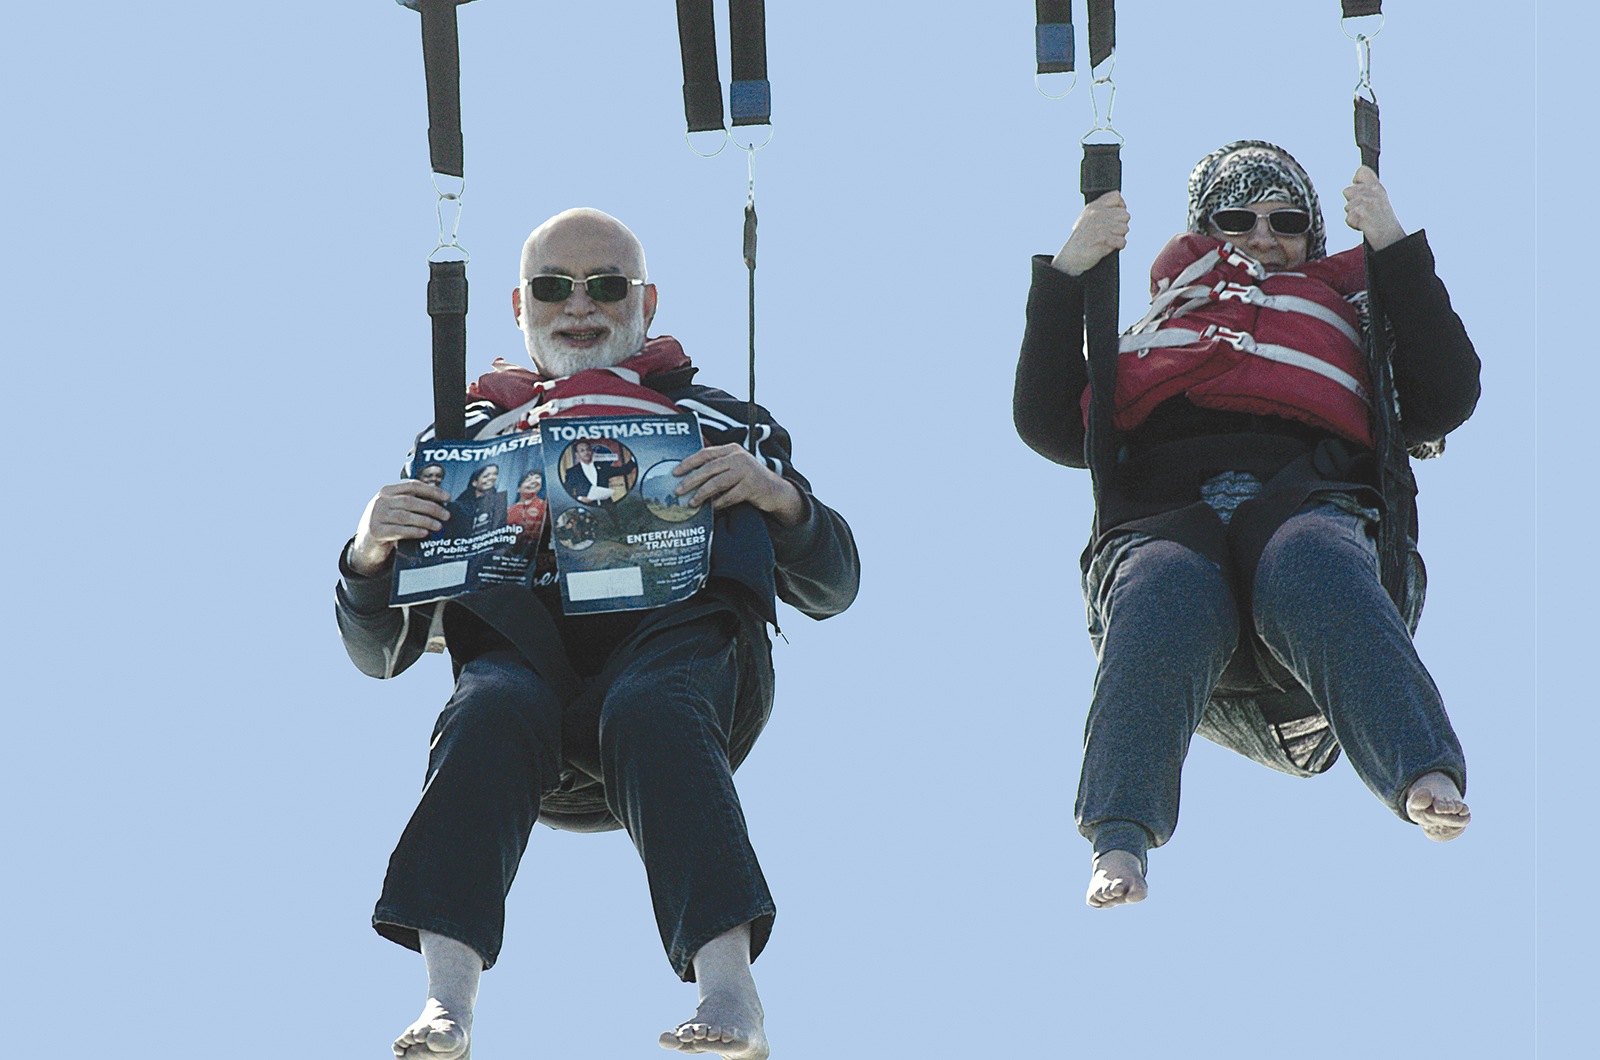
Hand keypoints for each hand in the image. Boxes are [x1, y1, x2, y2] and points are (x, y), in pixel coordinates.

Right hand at [348, 480, 452, 575]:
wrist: (367, 543)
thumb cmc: (387, 523)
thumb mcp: (395, 508)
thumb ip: (411, 502)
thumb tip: (440, 503)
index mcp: (387, 490)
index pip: (412, 485)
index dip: (432, 491)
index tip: (447, 497)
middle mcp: (380, 500)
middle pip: (410, 501)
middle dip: (432, 508)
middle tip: (446, 515)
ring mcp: (376, 516)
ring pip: (405, 516)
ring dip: (425, 521)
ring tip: (438, 525)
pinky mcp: (376, 531)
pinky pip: (398, 531)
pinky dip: (414, 531)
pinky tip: (424, 533)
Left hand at [673, 444, 805, 526]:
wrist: (775, 490)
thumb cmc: (749, 479)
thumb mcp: (734, 466)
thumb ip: (717, 466)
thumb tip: (689, 476)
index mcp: (732, 450)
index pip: (705, 453)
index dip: (688, 463)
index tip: (675, 472)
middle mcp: (739, 458)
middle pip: (708, 468)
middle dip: (690, 480)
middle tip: (678, 491)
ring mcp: (746, 471)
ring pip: (717, 482)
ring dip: (702, 494)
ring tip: (692, 502)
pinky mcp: (751, 486)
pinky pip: (729, 496)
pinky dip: (719, 503)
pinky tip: (712, 508)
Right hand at [1051, 191, 1129, 275]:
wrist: (1071, 255)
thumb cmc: (1081, 238)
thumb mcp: (1086, 216)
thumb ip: (1101, 207)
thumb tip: (1120, 203)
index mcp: (1094, 207)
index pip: (1116, 196)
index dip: (1120, 206)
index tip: (1116, 215)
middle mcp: (1098, 214)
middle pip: (1125, 214)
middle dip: (1121, 224)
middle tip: (1111, 231)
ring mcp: (1102, 226)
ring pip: (1125, 228)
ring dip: (1119, 236)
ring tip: (1108, 239)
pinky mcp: (1105, 239)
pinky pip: (1122, 241)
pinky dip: (1118, 246)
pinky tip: (1110, 246)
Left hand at [1343, 166, 1405, 250]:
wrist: (1392, 239)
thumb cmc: (1383, 223)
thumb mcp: (1378, 202)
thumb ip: (1366, 191)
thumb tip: (1348, 188)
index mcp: (1379, 187)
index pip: (1361, 171)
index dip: (1356, 183)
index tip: (1361, 194)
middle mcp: (1375, 191)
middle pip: (1347, 190)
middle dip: (1352, 204)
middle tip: (1366, 213)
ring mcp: (1369, 202)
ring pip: (1347, 206)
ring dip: (1353, 216)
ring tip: (1367, 220)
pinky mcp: (1363, 213)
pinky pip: (1348, 218)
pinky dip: (1354, 225)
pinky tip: (1365, 226)